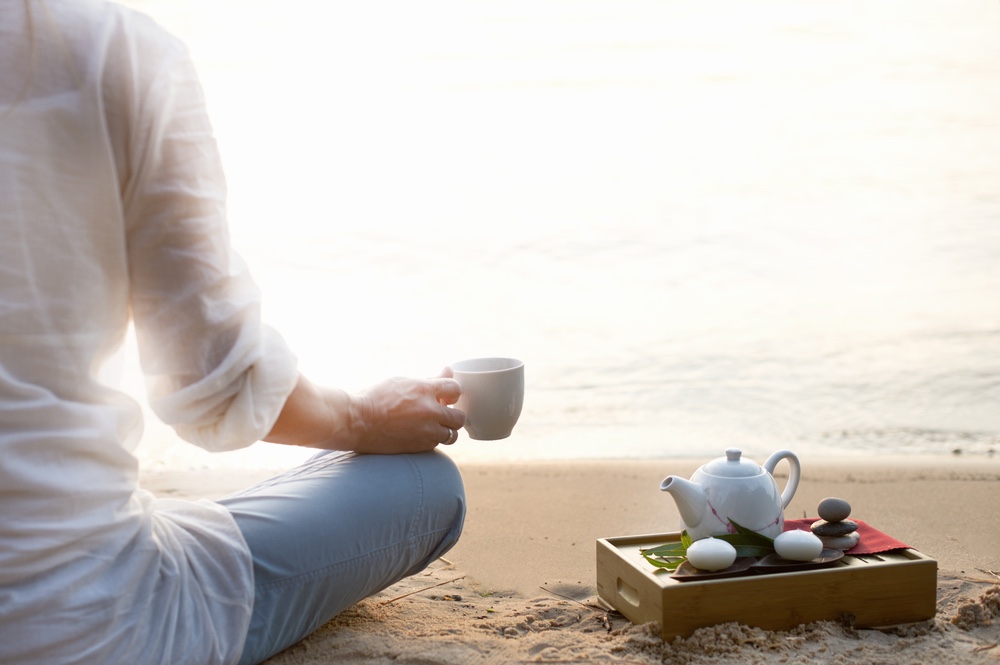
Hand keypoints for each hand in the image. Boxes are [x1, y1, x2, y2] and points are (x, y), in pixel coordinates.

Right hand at [264, 370, 464, 453]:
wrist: (356, 422)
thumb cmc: (376, 397)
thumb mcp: (402, 382)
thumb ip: (429, 379)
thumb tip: (449, 370)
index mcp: (424, 389)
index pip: (456, 388)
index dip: (451, 393)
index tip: (444, 396)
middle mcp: (429, 411)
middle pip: (460, 416)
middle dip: (452, 415)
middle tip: (440, 414)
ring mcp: (426, 431)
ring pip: (452, 435)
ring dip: (445, 431)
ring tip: (430, 427)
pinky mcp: (419, 447)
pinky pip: (436, 445)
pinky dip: (432, 440)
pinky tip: (418, 435)